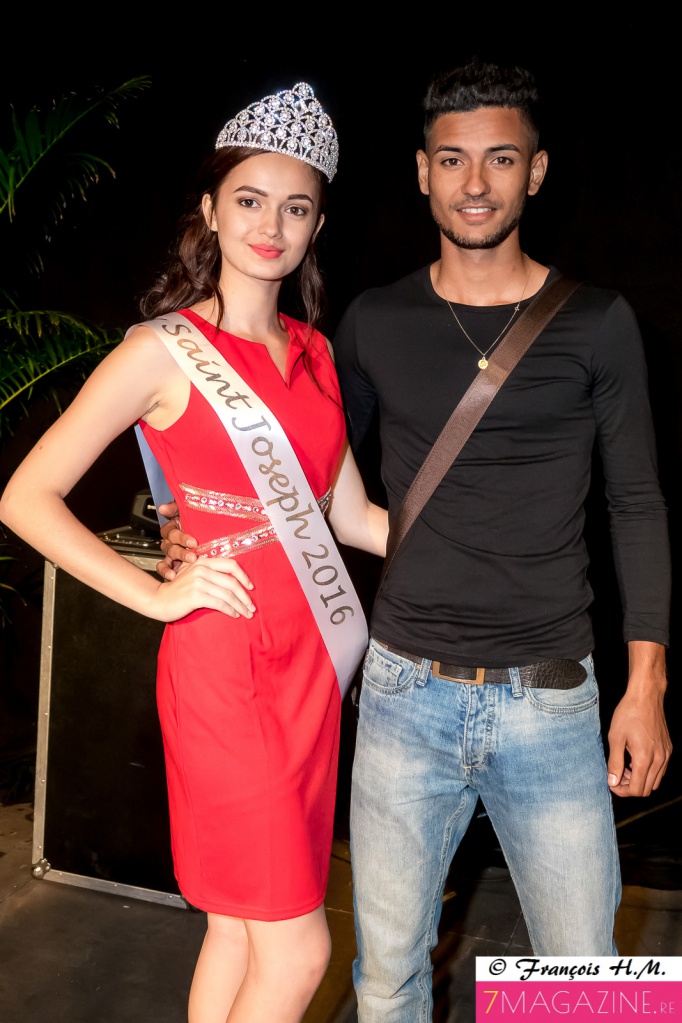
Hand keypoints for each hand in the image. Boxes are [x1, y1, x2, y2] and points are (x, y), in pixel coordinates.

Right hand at [149, 556, 255, 621]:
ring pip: (227, 594)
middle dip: (245, 596)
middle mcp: (201, 569)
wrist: (159, 600)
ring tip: (246, 613)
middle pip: (232, 582)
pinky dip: (230, 610)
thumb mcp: (193, 574)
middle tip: (252, 607)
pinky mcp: (195, 595)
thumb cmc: (178, 590)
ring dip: (240, 606)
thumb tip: (234, 580)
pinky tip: (234, 615)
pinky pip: (219, 603)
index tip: (251, 587)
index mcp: (203, 561)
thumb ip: (209, 572)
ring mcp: (198, 582)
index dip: (244, 576)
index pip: (230, 564)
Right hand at [156, 501, 199, 580]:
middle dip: (182, 552)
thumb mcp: (188, 511)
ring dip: (178, 560)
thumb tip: (163, 508)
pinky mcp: (173, 563)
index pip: (169, 532)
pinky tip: (172, 576)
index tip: (193, 542)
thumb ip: (175, 508)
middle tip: (193, 556)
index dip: (181, 538)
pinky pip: (163, 568)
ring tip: (188, 564)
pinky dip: (166, 572)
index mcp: (172, 528)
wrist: (210, 530)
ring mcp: (171, 553)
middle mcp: (170, 541)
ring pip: (168, 557)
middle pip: (170, 546)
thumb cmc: (197, 522)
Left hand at [607, 643, 671, 796]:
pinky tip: (635, 759)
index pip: (636, 790)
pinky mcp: (668, 749)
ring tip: (625, 767)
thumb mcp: (615, 737)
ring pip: (655, 781)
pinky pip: (660, 770)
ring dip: (640, 780)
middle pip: (647, 789)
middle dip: (630, 787)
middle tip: (617, 775)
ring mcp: (666, 755)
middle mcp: (659, 759)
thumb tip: (612, 782)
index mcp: (645, 758)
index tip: (611, 783)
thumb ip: (614, 762)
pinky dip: (648, 772)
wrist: (646, 696)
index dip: (622, 791)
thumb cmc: (629, 713)